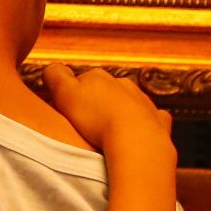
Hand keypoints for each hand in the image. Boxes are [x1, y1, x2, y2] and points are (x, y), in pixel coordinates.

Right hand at [39, 66, 170, 155]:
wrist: (137, 141)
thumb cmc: (97, 120)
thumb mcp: (65, 94)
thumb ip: (55, 76)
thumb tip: (52, 69)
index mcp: (98, 77)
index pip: (79, 81)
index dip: (71, 96)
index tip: (67, 112)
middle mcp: (122, 84)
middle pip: (104, 91)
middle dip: (96, 104)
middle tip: (86, 126)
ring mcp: (143, 101)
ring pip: (127, 103)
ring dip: (118, 114)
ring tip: (108, 136)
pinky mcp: (158, 120)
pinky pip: (151, 118)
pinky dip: (144, 125)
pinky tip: (136, 136)